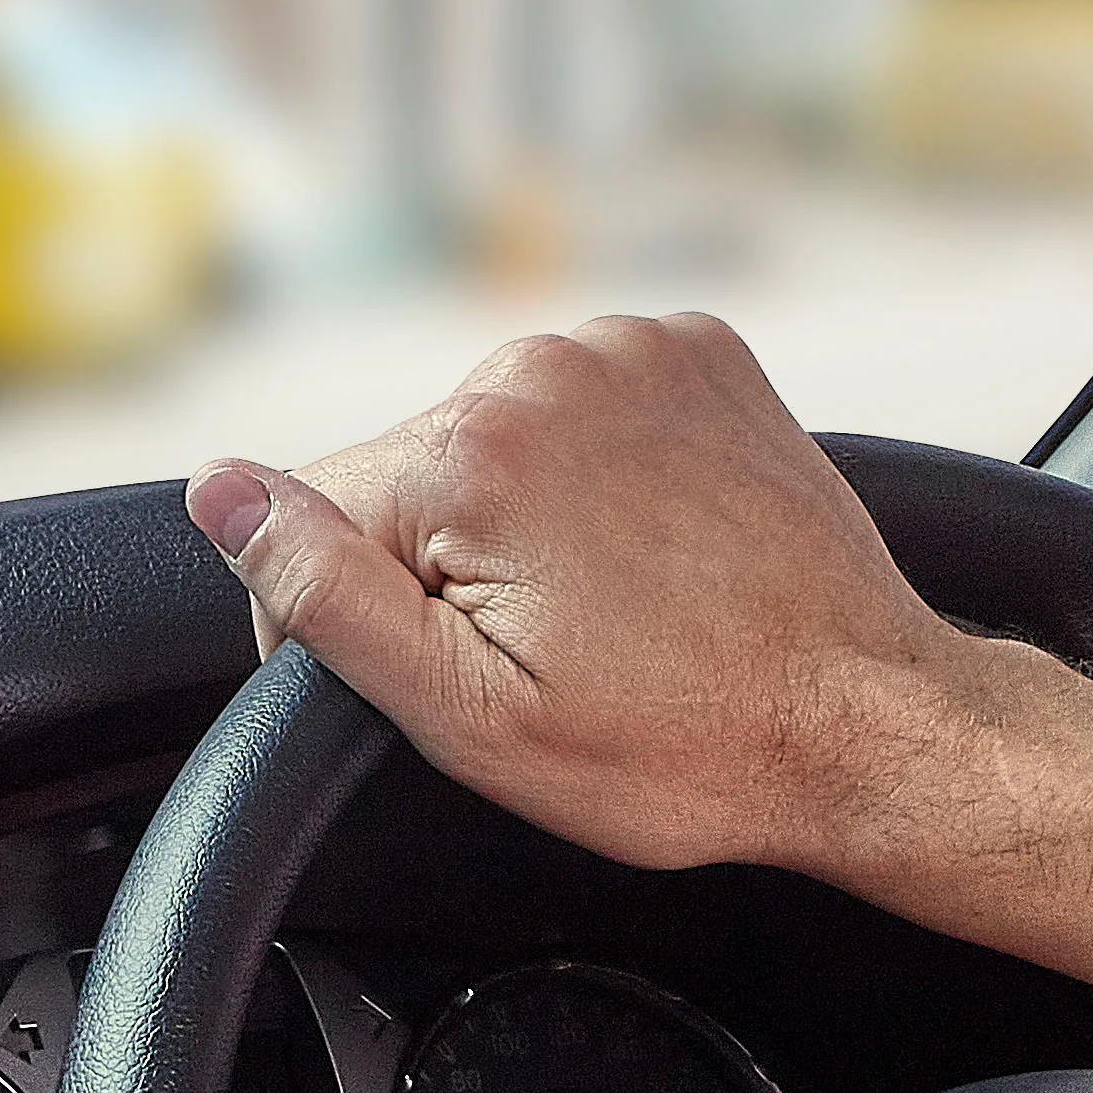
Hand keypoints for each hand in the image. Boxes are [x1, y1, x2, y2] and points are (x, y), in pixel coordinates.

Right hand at [186, 312, 1070, 900]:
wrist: (871, 718)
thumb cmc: (686, 745)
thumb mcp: (474, 717)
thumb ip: (326, 595)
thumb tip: (221, 492)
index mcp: (472, 451)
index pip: (312, 517)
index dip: (350, 619)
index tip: (450, 676)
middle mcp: (544, 365)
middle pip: (411, 468)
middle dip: (447, 563)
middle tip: (554, 653)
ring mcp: (633, 347)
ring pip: (498, 434)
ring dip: (525, 513)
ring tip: (619, 607)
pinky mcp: (699, 351)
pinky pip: (589, 402)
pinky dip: (603, 469)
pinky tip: (659, 551)